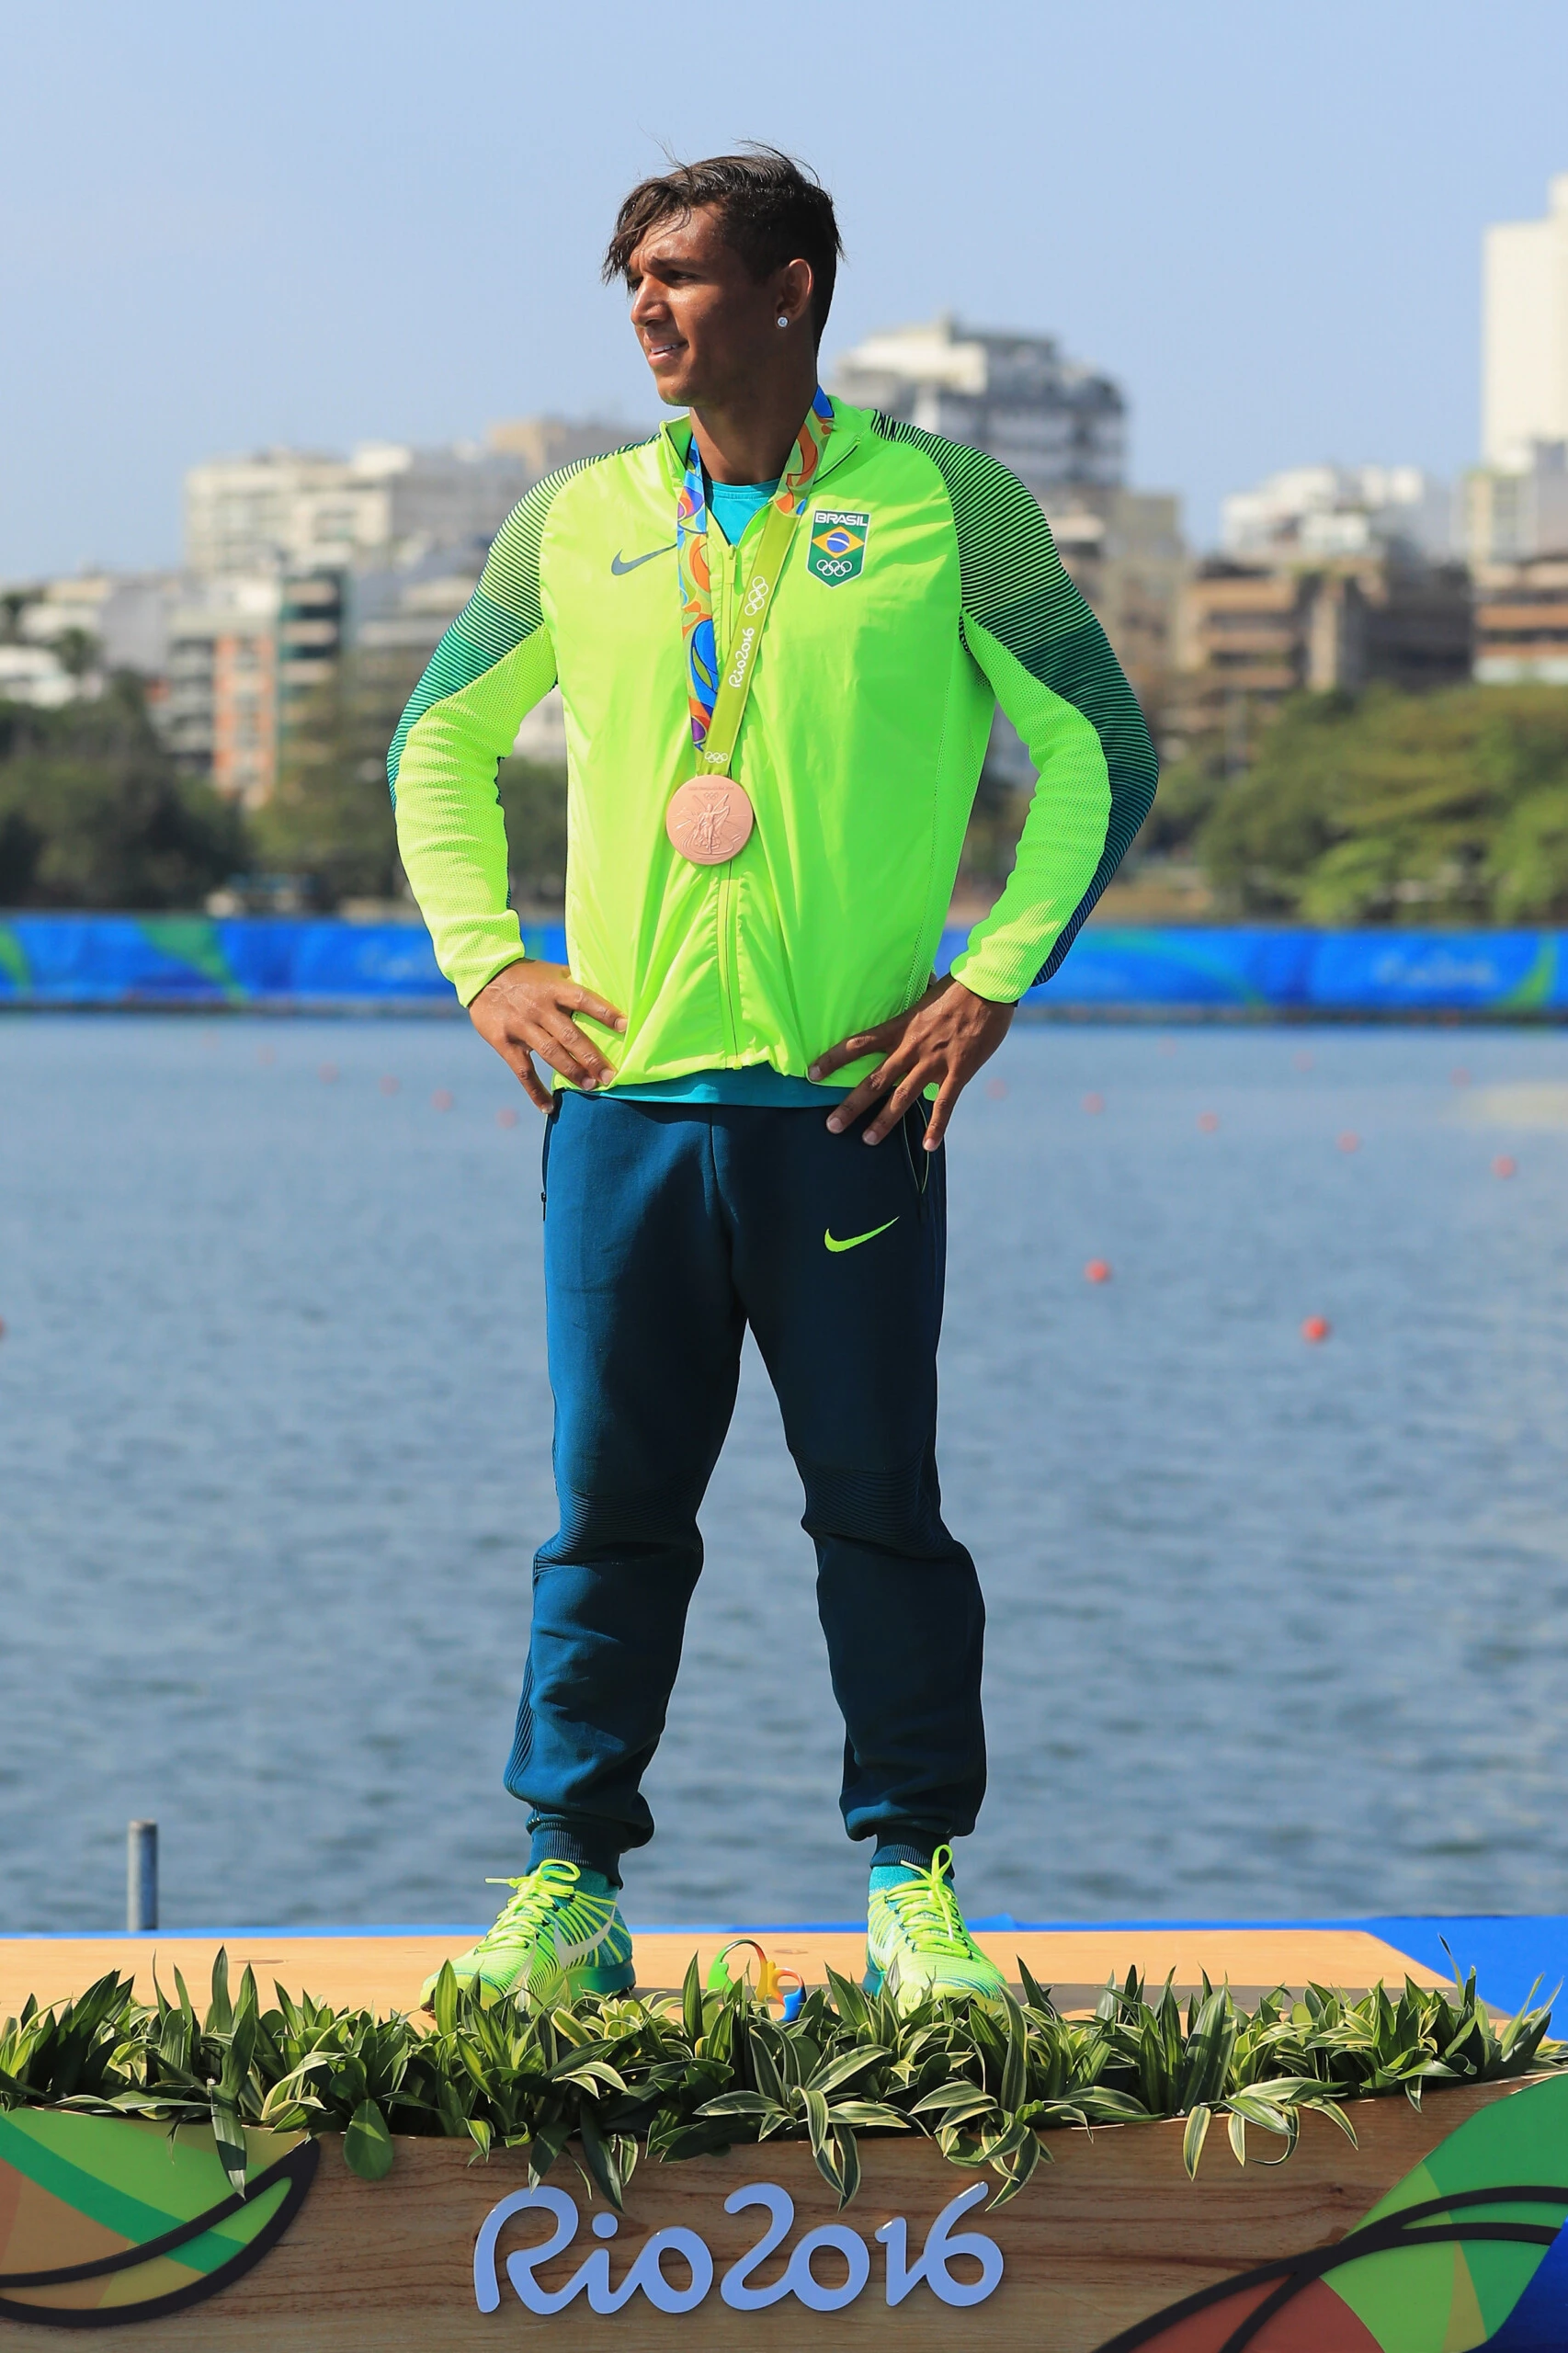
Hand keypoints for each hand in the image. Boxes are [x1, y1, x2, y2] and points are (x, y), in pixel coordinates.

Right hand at [467, 960, 626, 1112]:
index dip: (604, 1012)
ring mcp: (521, 1026)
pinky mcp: (504, 1043)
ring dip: (572, 1072)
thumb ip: (574, 984)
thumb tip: (609, 991)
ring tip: (591, 1087)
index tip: (626, 1026)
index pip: (583, 1000)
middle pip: (569, 1034)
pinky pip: (523, 1072)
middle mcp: (538, 1008)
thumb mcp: (551, 972)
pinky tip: (549, 1107)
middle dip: (591, 1056)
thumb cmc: (526, 976)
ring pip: (550, 1053)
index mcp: (553, 989)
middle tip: (610, 1075)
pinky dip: (536, 1092)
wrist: (483, 976)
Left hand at [808, 976, 1014, 1148]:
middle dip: (850, 1106)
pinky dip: (936, 1127)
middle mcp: (910, 1048)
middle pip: (874, 1081)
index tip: (812, 1074)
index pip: (858, 1045)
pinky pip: (945, 1104)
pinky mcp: (958, 1071)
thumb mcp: (925, 993)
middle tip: (831, 1126)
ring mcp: (933, 1062)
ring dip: (883, 1121)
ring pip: (902, 1097)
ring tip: (867, 1140)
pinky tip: (927, 1146)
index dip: (832, 1060)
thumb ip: (913, 1003)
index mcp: (900, 1028)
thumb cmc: (958, 987)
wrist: (988, 987)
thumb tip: (909, 989)